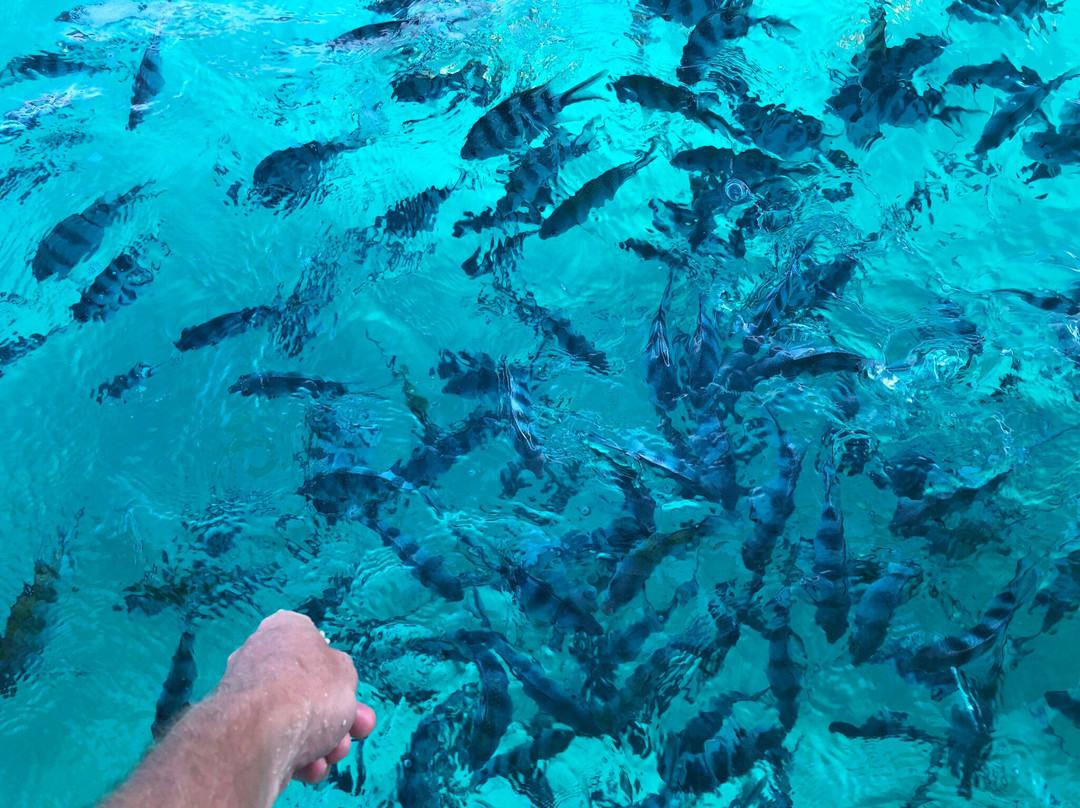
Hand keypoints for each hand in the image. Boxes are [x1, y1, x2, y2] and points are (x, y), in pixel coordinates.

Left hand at [216, 610, 375, 789]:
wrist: (258, 737)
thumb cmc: (309, 691)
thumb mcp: (345, 672)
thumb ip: (340, 673)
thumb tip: (328, 680)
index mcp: (284, 629)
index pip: (314, 643)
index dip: (336, 671)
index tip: (348, 690)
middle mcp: (260, 657)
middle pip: (310, 690)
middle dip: (337, 716)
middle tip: (356, 731)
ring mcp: (246, 697)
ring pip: (297, 720)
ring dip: (323, 741)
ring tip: (331, 755)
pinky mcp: (238, 734)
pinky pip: (277, 741)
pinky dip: (296, 756)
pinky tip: (307, 767)